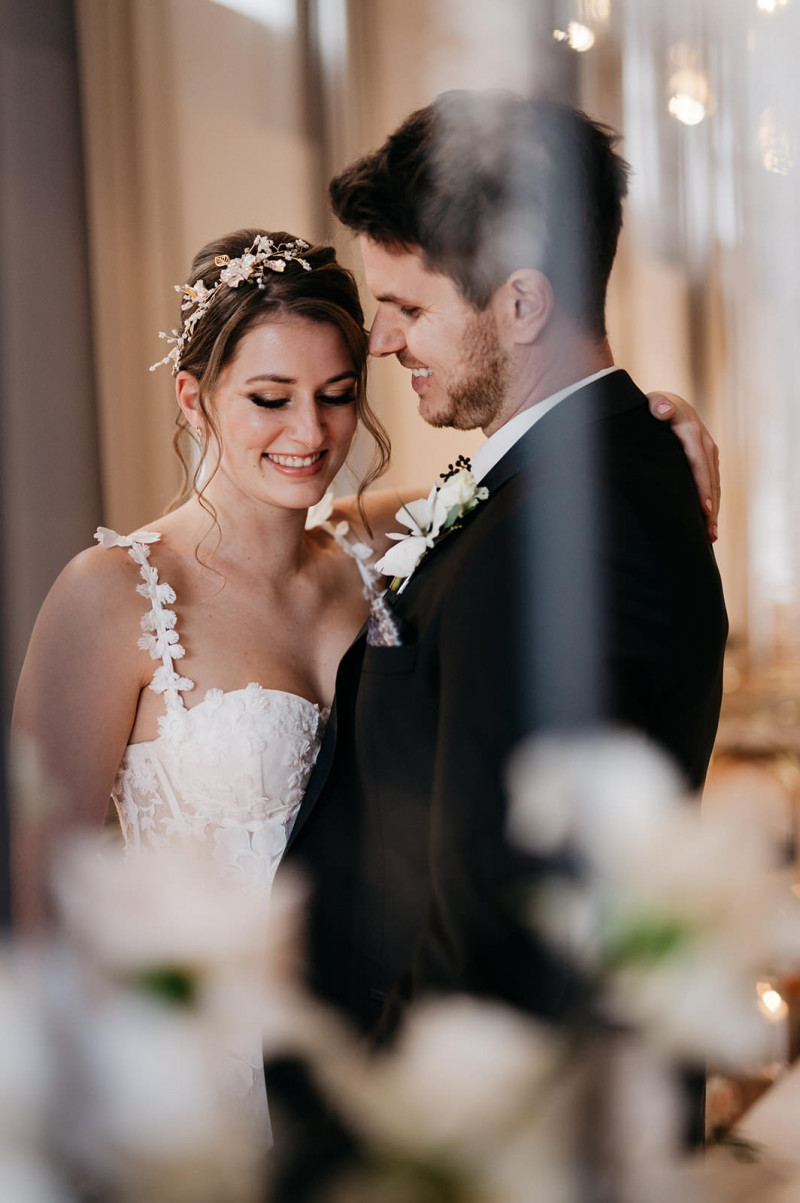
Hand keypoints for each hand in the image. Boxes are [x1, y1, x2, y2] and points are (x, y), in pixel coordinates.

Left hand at [647, 391, 718, 541]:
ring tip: (711, 535)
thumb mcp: (653, 402)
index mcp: (691, 431)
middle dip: (711, 507)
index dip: (702, 487)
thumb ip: (657, 405)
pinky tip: (708, 522)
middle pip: (710, 479)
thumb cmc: (653, 405)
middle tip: (709, 532)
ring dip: (714, 510)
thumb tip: (663, 411)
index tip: (704, 509)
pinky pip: (711, 482)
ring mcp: (708, 451)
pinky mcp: (707, 459)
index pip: (698, 463)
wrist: (665, 401)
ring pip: (714, 484)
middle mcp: (704, 442)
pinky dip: (711, 502)